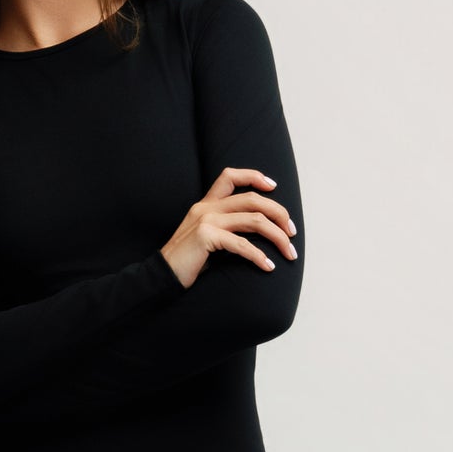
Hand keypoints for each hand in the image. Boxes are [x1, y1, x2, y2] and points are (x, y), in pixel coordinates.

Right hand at [161, 166, 296, 287]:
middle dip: (279, 214)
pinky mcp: (205, 237)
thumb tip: (257, 231)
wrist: (160, 276)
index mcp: (206, 204)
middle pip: (253, 199)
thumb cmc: (187, 261)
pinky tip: (268, 266)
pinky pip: (241, 244)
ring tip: (289, 252)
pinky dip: (259, 256)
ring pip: (254, 220)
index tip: (273, 187)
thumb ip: (225, 228)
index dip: (254, 176)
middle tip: (292, 232)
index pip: (230, 176)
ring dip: (277, 237)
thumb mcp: (206, 237)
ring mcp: (206, 221)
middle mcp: (206, 208)